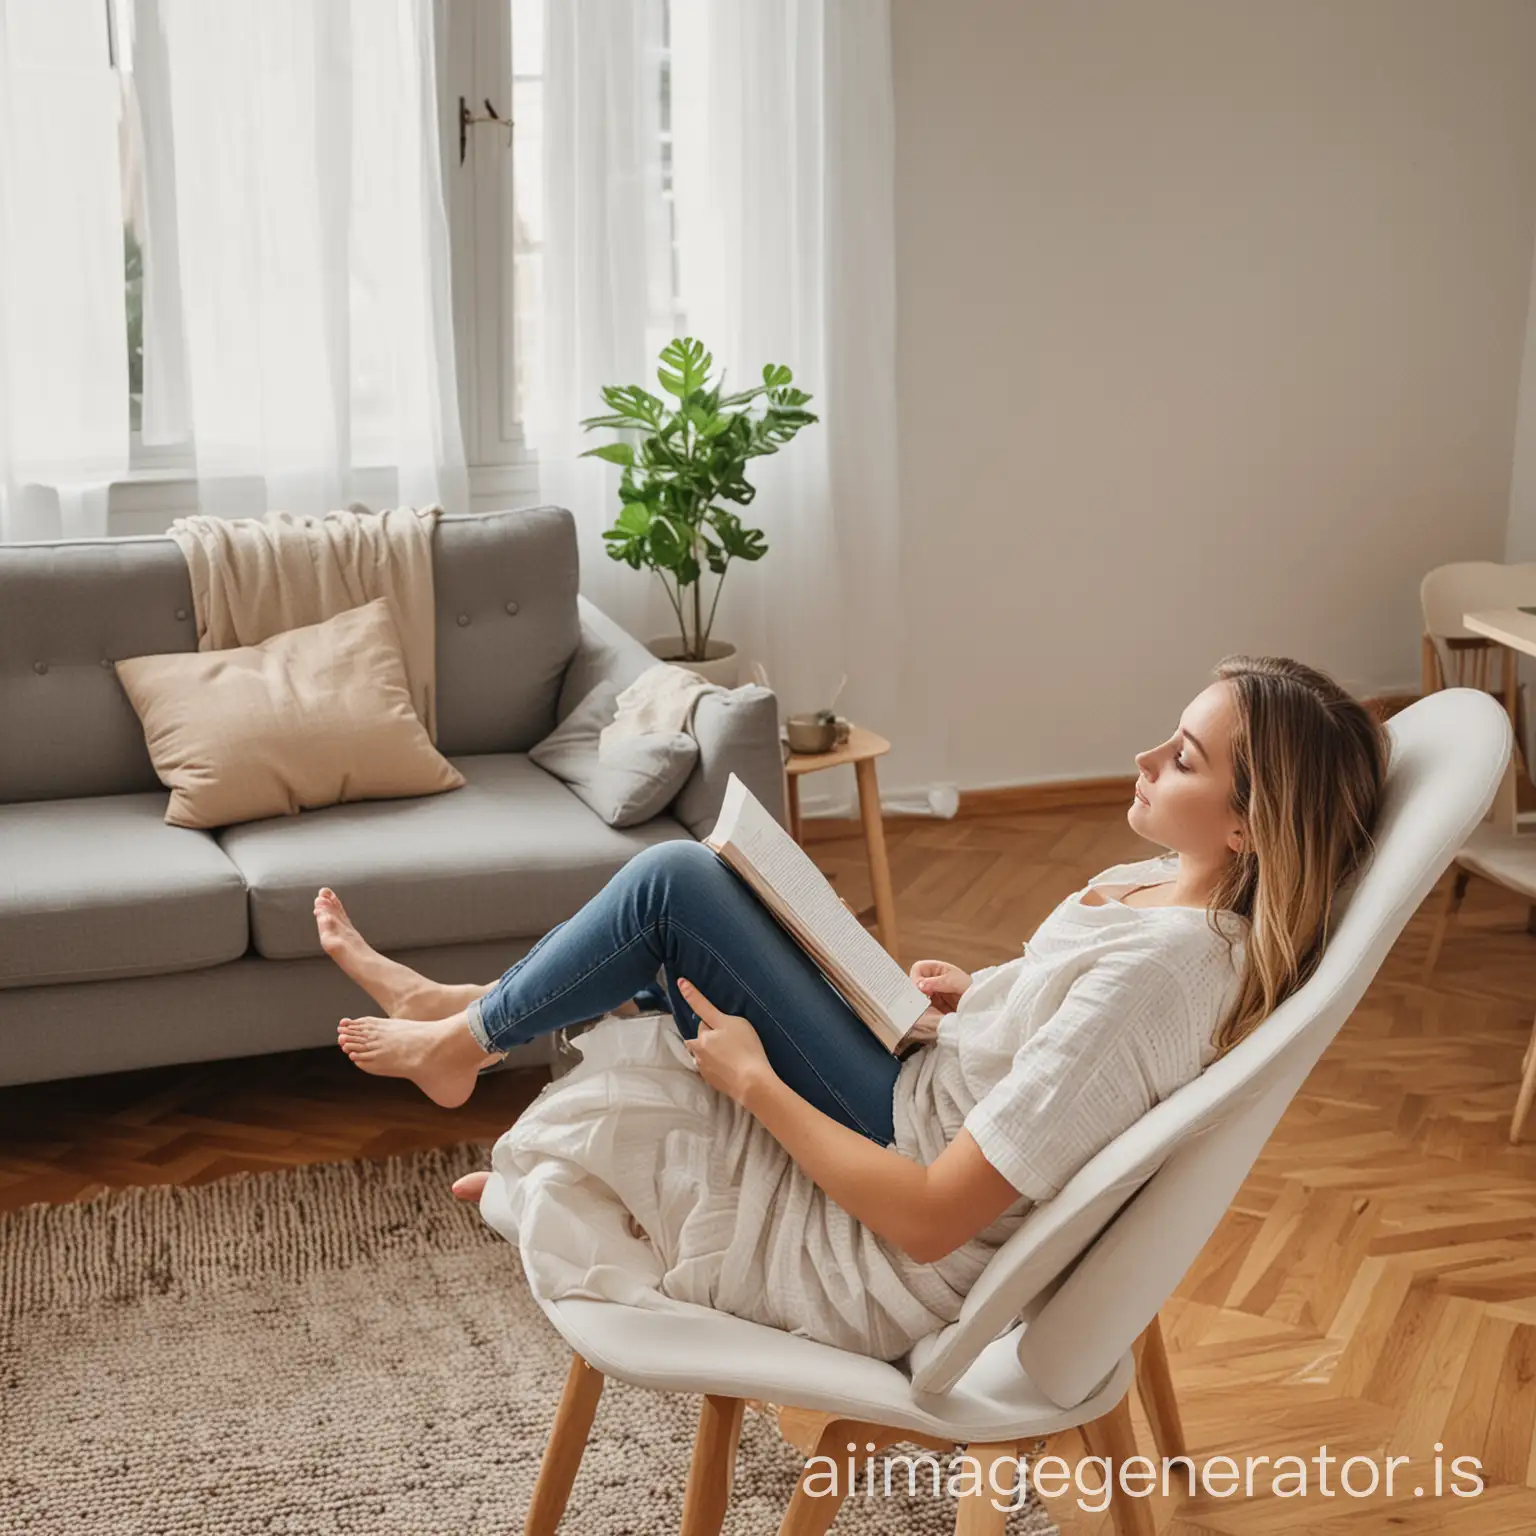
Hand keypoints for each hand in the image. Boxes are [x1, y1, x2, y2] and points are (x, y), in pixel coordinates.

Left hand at [676, 977, 775, 1108]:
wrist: (752, 1083)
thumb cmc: (746, 1049)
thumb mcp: (733, 1023)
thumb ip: (713, 1015)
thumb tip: (702, 1018)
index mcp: (703, 1035)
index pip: (699, 1013)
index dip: (692, 996)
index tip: (681, 981)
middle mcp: (698, 1051)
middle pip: (700, 1037)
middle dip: (709, 1035)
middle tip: (729, 1037)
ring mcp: (704, 1068)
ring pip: (704, 1053)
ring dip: (712, 1051)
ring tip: (732, 1054)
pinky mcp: (711, 1082)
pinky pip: (711, 1068)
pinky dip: (718, 1065)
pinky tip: (732, 1066)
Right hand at [910, 959, 972, 1013]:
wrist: (983, 1004)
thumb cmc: (973, 988)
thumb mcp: (955, 982)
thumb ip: (937, 982)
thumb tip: (919, 985)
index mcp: (937, 968)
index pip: (918, 968)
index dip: (917, 977)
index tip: (921, 989)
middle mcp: (933, 980)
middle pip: (915, 983)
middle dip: (918, 991)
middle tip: (925, 999)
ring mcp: (933, 993)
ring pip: (918, 996)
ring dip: (921, 1001)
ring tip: (931, 1007)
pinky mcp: (935, 1006)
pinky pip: (924, 1007)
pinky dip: (925, 1010)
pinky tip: (931, 1012)